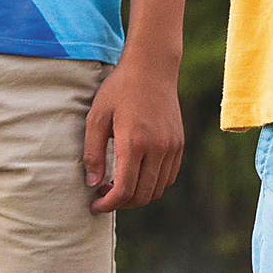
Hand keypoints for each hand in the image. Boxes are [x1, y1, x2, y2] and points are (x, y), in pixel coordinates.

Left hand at [84, 52, 185, 212]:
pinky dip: (153, 183)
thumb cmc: (119, 90)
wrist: (151, 68)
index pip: (124, 190)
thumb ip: (93, 153)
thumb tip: (93, 184)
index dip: (107, 205)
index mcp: (134, 142)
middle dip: (121, 203)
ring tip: (119, 185)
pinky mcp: (179, 143)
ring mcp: (172, 146)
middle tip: (103, 195)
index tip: (94, 205)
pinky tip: (137, 173)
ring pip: (157, 189)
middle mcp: (158, 148)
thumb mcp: (96, 118)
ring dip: (137, 195)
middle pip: (142, 194)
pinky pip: (168, 176)